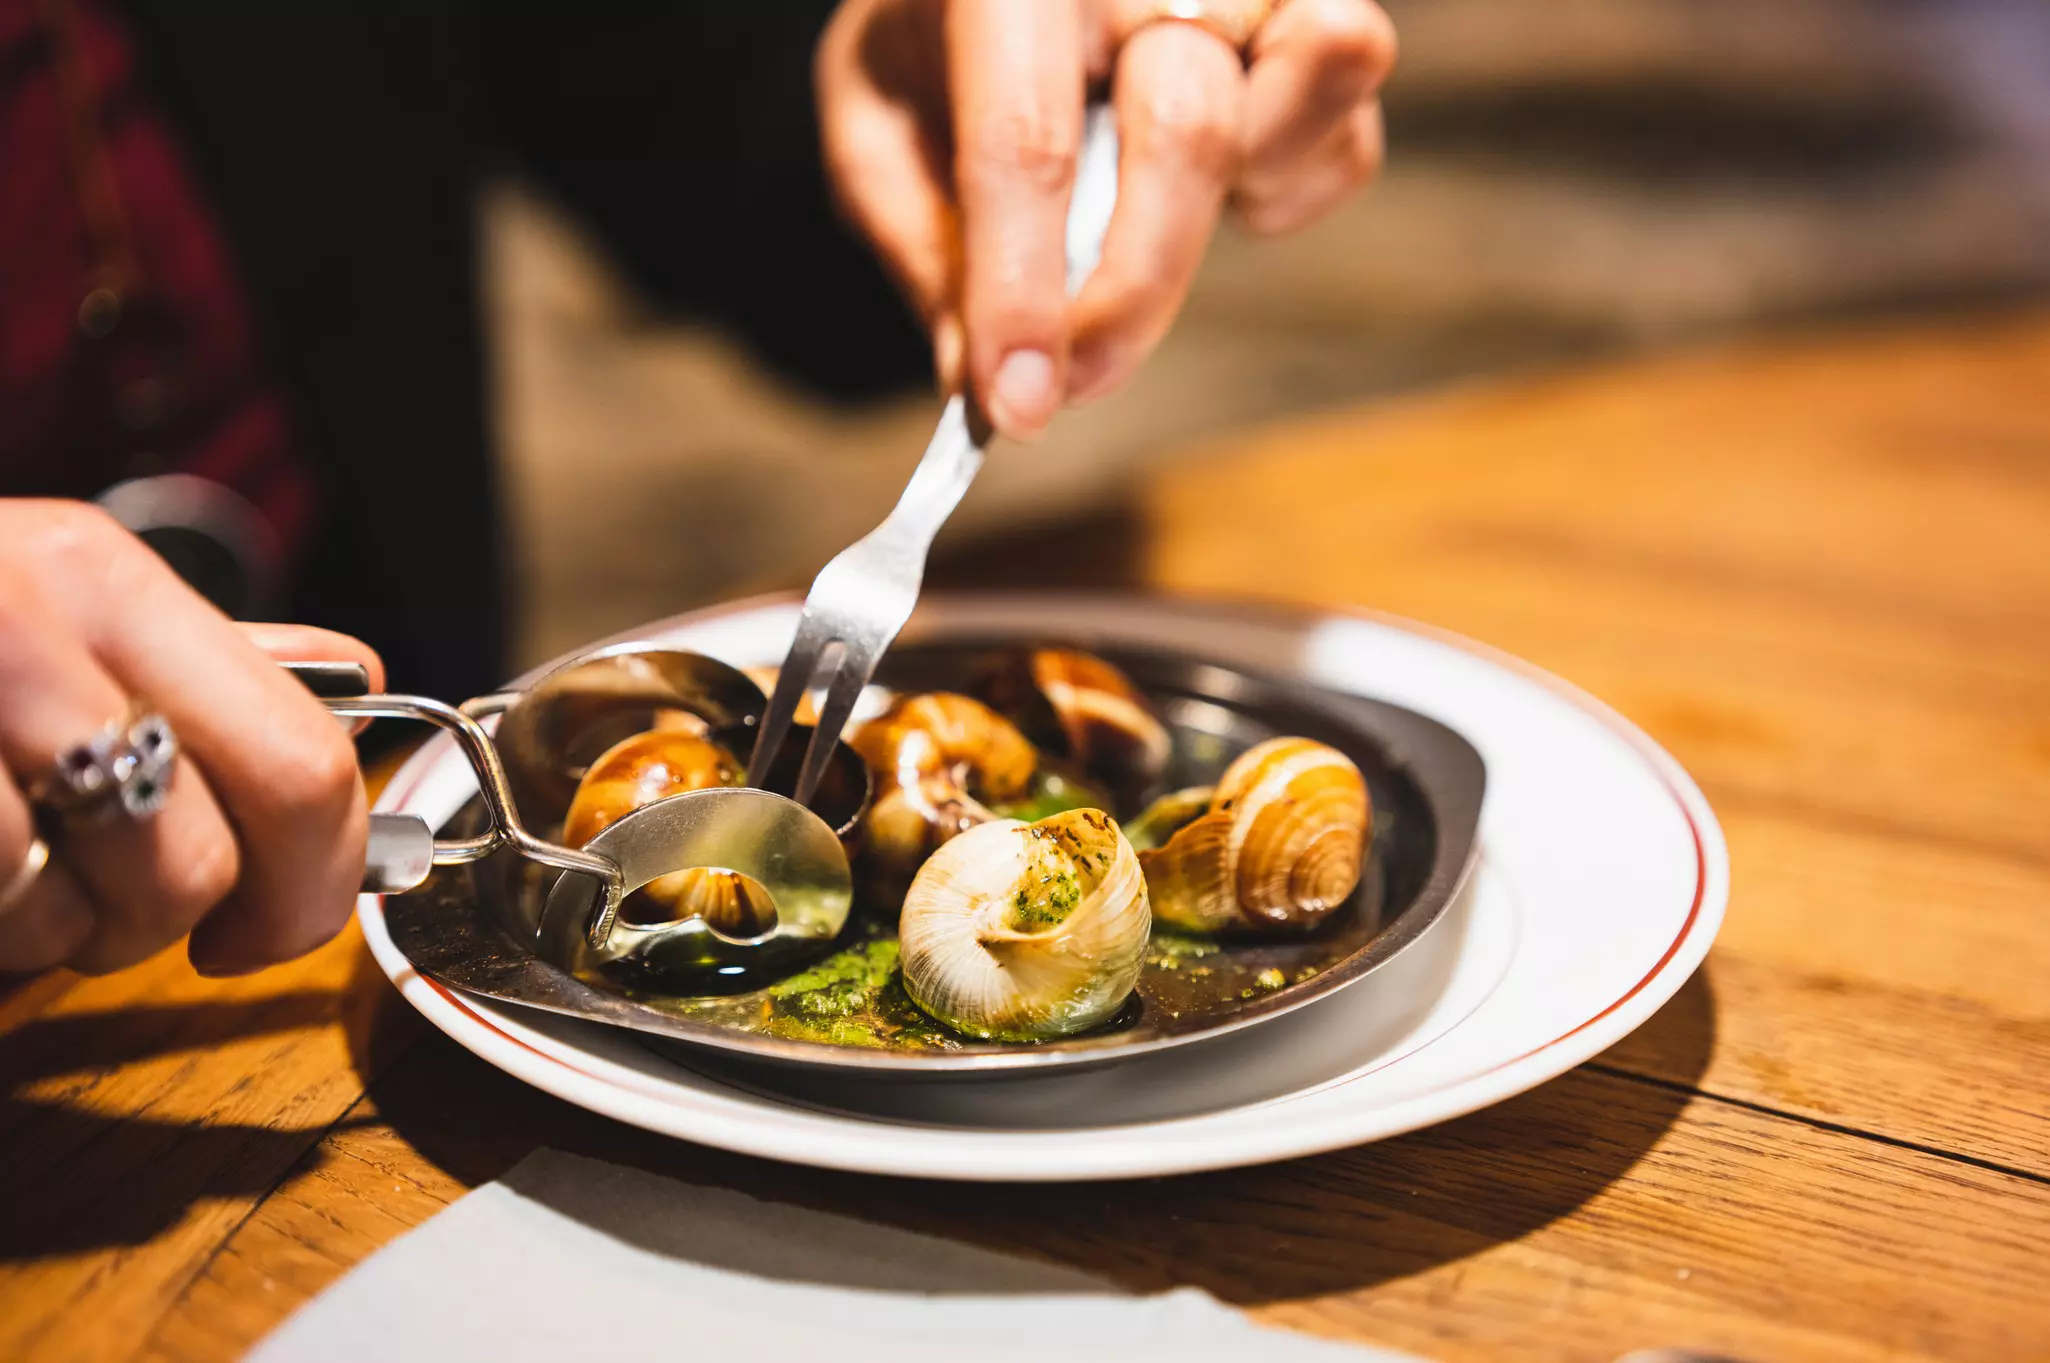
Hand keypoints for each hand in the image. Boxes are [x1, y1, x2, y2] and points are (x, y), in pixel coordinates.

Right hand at [0, 500, 380, 976]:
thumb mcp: (44, 607)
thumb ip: (193, 657)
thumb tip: (358, 680)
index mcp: (104, 579)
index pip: (303, 760)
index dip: (317, 878)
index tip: (273, 925)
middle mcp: (42, 629)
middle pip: (208, 861)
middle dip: (192, 925)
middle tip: (132, 924)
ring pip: (101, 913)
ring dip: (66, 934)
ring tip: (13, 872)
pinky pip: (8, 916)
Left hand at [817, 0, 1395, 438]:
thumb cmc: (936, 35)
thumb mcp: (874, 124)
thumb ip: (922, 244)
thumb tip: (977, 382)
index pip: (1024, 143)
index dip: (1022, 294)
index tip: (1016, 406)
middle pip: (1186, 129)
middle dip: (1133, 291)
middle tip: (1074, 383)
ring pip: (1323, 67)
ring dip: (1248, 189)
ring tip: (1154, 221)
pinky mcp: (1315, 20)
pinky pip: (1348, 133)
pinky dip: (1290, 191)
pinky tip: (1204, 193)